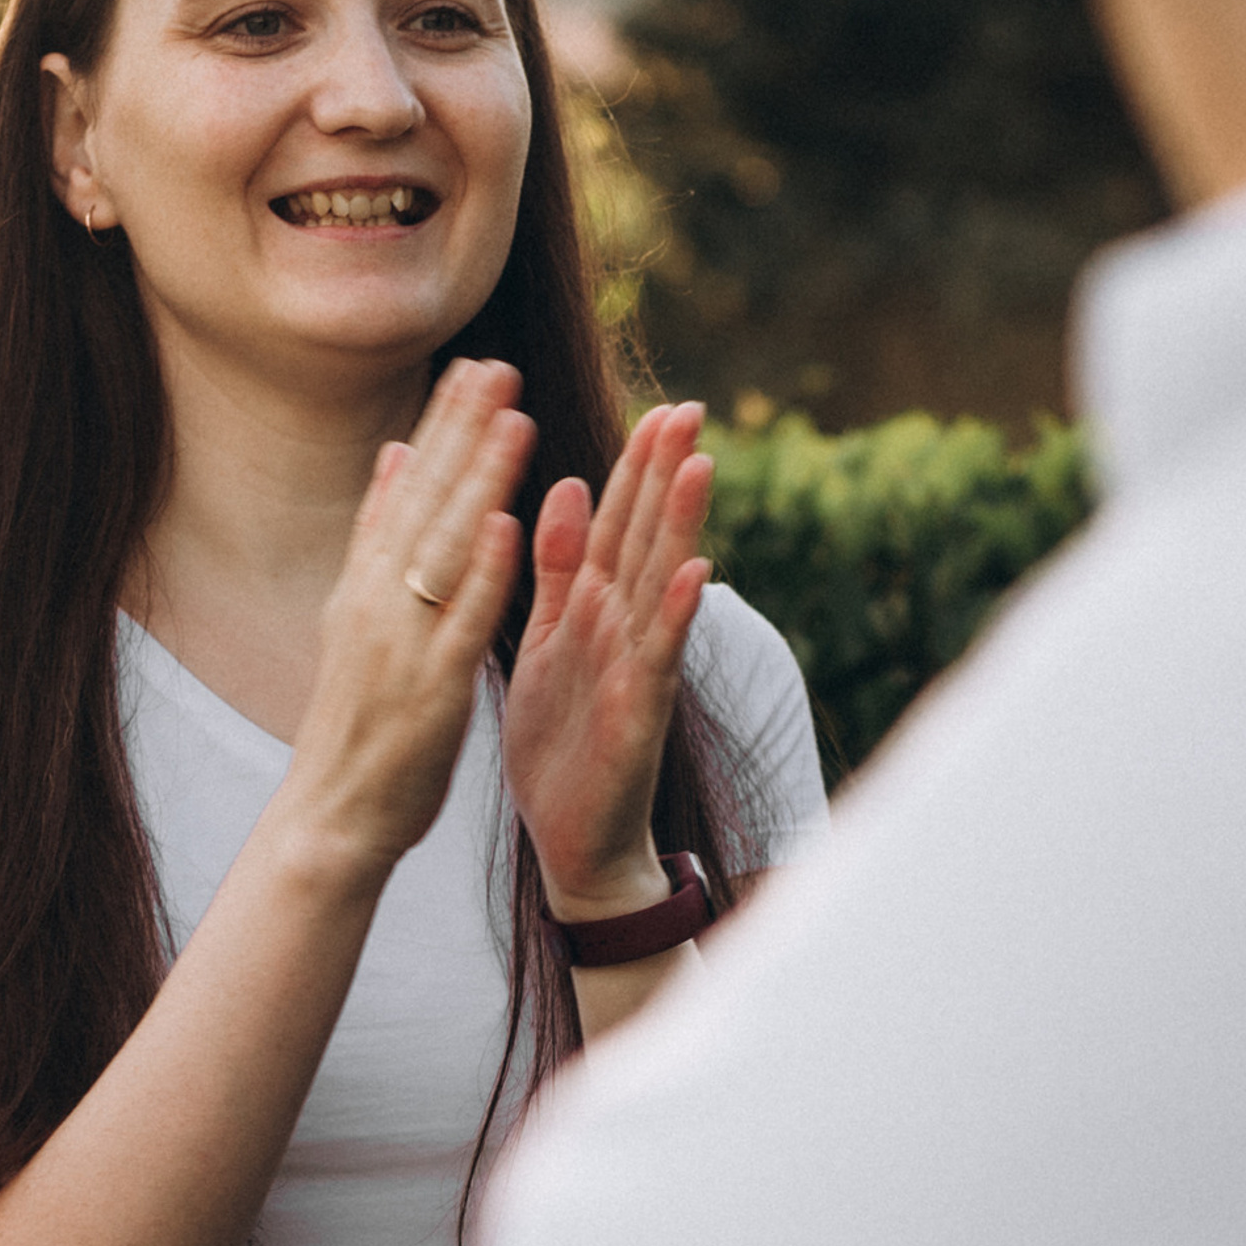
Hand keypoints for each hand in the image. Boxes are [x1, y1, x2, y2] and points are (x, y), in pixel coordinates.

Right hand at [276, 358, 532, 888]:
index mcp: (364, 583)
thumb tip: (395, 454)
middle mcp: (375, 601)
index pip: (408, 488)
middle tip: (499, 364)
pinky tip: (504, 523)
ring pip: (443, 548)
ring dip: (477, 480)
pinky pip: (458, 622)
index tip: (474, 363)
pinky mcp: (428, 688)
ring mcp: (399, 642)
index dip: (443, 424)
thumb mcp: (359, 617)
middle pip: (424, 502)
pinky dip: (479, 572)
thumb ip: (379, 536)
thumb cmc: (358, 721)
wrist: (333, 815)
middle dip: (463, 430)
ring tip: (512, 417)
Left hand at [503, 401, 714, 913]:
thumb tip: (565, 484)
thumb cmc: (561, 744)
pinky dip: (676, 615)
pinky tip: (697, 575)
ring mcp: (637, 669)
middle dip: (666, 474)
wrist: (572, 841)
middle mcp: (626, 629)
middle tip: (689, 406)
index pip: (617, 522)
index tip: (659, 404)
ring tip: (701, 465)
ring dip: (682, 526)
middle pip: (648, 538)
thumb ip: (556, 569)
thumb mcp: (544, 639)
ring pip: (661, 584)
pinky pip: (657, 657)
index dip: (636, 466)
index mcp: (594, 609)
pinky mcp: (637, 714)